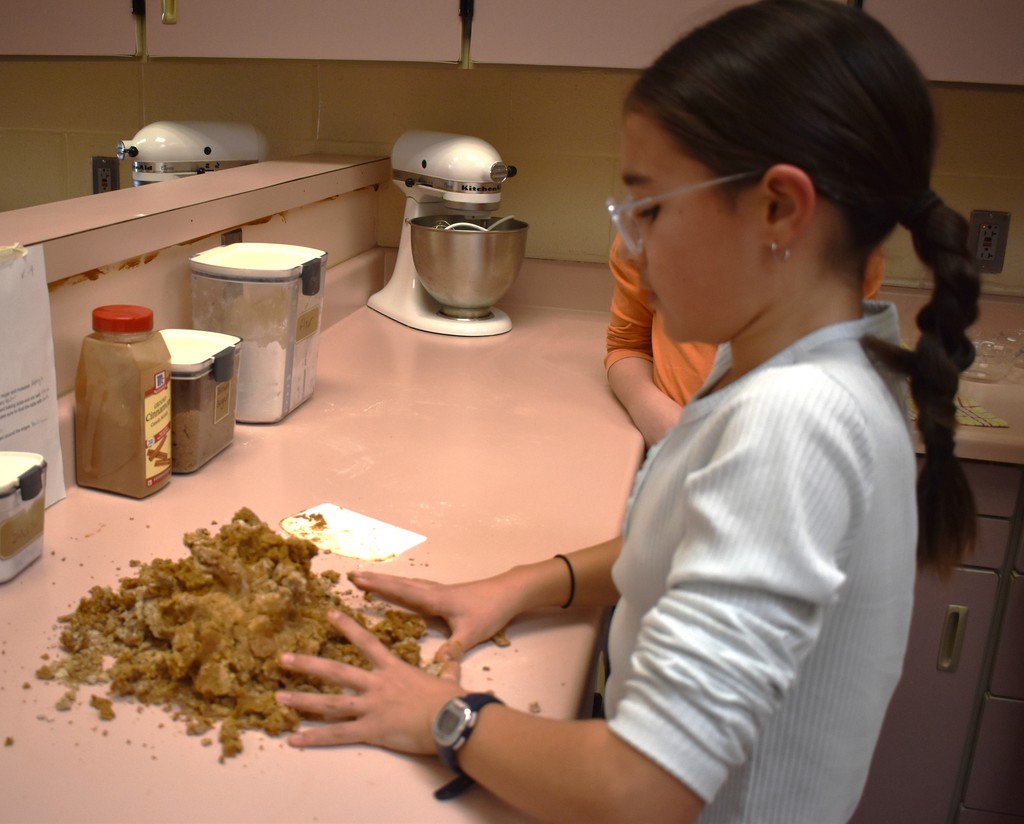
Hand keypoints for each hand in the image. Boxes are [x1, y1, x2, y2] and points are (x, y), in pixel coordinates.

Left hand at [276, 610, 462, 753]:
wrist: (452, 719)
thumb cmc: (451, 699)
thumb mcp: (448, 678)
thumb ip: (447, 668)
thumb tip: (454, 659)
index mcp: (393, 670)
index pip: (366, 642)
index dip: (347, 627)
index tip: (328, 613)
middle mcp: (376, 685)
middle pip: (336, 672)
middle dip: (308, 665)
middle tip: (284, 659)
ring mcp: (371, 707)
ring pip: (330, 703)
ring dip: (303, 701)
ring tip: (279, 699)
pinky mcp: (371, 730)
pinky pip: (338, 735)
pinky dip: (314, 738)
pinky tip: (294, 740)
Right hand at [349, 570, 522, 664]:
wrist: (509, 593)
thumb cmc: (490, 610)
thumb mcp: (472, 632)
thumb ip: (454, 649)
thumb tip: (435, 666)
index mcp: (435, 599)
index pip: (401, 591)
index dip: (379, 586)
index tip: (358, 580)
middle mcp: (433, 592)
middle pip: (399, 584)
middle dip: (376, 580)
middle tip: (352, 575)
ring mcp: (439, 591)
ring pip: (407, 584)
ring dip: (387, 581)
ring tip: (368, 579)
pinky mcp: (445, 594)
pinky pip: (416, 588)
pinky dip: (401, 586)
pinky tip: (400, 589)